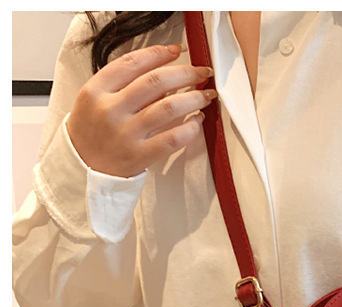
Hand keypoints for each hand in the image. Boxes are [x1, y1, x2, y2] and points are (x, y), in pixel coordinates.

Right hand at [66, 44, 215, 176]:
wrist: (84, 168)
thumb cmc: (93, 132)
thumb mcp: (95, 99)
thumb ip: (123, 84)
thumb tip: (165, 75)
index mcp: (97, 90)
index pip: (133, 62)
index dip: (160, 53)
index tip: (178, 51)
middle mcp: (111, 110)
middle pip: (156, 82)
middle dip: (185, 73)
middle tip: (201, 72)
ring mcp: (127, 134)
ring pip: (169, 107)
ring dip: (194, 98)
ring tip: (206, 95)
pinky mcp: (141, 155)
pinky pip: (173, 138)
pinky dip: (191, 127)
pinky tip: (197, 121)